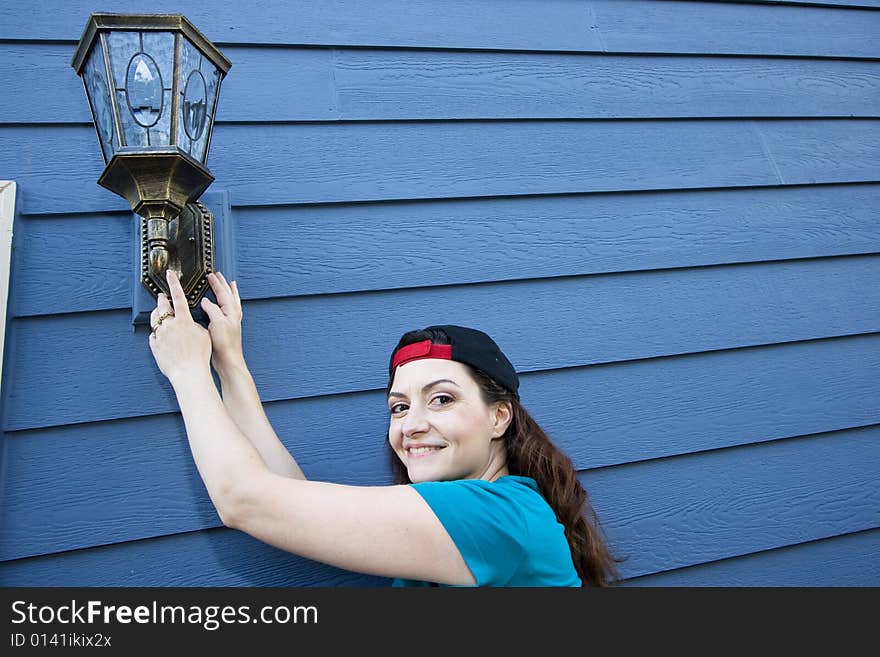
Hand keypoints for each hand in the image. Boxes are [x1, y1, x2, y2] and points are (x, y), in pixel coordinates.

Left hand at [148, 269, 212, 384]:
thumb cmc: (200, 356)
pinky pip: (153, 335)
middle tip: (163, 297)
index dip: (174, 283)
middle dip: (162, 299)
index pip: (178, 296)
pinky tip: (162, 337)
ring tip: (161, 315)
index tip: (170, 273)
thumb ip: (194, 325)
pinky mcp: (154, 346)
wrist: (189, 373)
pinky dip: (157, 334)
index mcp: (184, 320)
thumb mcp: (204, 335)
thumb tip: (188, 323)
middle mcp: (170, 325)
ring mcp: (160, 335)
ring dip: (157, 314)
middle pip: (162, 306)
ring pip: (155, 319)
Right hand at [200, 271, 243, 370]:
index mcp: (231, 312)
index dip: (216, 284)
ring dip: (229, 292)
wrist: (229, 361)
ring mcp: (232, 322)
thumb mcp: (217, 323)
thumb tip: (206, 301)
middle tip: (219, 275)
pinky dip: (227, 304)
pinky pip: (229, 310)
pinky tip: (222, 306)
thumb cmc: (224, 344)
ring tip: (229, 285)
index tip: (210, 275)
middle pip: (229, 295)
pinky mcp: (227, 328)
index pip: (223, 293)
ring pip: (232, 302)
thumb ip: (212, 309)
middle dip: (224, 284)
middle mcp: (233, 315)